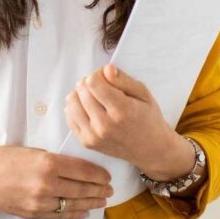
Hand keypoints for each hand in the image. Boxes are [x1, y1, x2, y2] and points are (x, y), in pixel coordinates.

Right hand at [0, 145, 112, 218]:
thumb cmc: (4, 158)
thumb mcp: (34, 151)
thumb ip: (55, 160)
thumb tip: (78, 168)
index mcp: (48, 163)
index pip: (83, 170)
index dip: (98, 174)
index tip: (108, 175)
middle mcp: (46, 184)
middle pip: (82, 189)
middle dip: (99, 190)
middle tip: (110, 189)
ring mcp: (39, 202)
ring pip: (73, 205)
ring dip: (91, 203)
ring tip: (102, 201)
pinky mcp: (33, 213)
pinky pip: (59, 215)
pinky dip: (74, 213)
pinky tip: (83, 211)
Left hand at [64, 65, 195, 180]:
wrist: (150, 149)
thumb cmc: (148, 118)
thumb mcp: (143, 93)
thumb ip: (123, 79)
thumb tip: (106, 69)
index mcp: (122, 110)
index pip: (93, 82)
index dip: (98, 74)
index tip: (107, 77)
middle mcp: (105, 125)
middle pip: (82, 90)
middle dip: (89, 82)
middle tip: (102, 87)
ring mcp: (94, 136)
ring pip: (72, 103)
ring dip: (80, 94)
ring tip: (94, 96)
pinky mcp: (87, 142)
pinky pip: (69, 117)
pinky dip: (76, 108)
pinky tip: (88, 107)